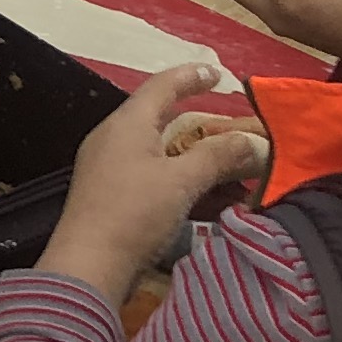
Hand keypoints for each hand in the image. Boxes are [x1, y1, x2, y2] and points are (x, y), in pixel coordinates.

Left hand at [40, 63, 269, 296]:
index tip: (218, 74)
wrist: (87, 268)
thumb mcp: (181, 181)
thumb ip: (218, 156)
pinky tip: (207, 198)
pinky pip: (154, 177)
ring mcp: (110, 169)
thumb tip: (254, 142)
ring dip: (197, 159)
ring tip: (232, 169)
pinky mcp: (112, 198)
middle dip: (203, 126)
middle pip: (164, 120)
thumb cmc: (133, 213)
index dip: (192, 76)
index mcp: (127, 123)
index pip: (163, 85)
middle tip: (235, 132)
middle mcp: (114, 139)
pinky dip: (182, 181)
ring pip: (162, 152)